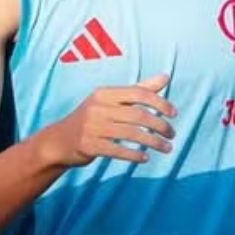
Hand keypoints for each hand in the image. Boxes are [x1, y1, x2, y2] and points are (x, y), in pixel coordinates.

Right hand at [43, 74, 175, 165]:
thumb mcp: (112, 100)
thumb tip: (166, 77)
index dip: (160, 103)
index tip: (174, 114)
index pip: (139, 93)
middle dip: (160, 125)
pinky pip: (117, 150)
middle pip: (138, 115)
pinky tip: (145, 157)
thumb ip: (140, 89)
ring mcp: (91, 127)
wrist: (59, 141)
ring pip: (131, 133)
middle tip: (172, 134)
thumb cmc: (93, 118)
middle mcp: (98, 107)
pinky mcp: (88, 145)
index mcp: (105, 93)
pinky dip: (134, 155)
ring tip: (167, 148)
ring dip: (153, 142)